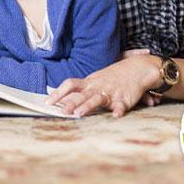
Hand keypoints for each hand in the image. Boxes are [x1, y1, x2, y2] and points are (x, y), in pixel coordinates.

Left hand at [46, 55, 160, 116]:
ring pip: (96, 100)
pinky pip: (121, 106)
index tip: (47, 102)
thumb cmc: (112, 77)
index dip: (58, 93)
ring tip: (79, 114)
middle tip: (61, 112)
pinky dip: (119, 110)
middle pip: (81, 95)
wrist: (137, 68)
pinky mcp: (124, 99)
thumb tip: (61, 99)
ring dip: (87, 106)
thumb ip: (80, 90)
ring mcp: (110, 93)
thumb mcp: (95, 81)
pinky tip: (116, 115)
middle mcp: (97, 87)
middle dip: (70, 103)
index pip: (70, 85)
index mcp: (89, 83)